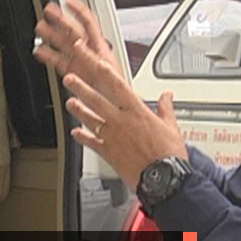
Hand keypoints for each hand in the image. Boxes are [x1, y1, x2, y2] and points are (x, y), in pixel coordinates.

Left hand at [32, 0, 188, 186]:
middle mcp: (121, 122)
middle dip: (81, 87)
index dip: (103, 70)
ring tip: (69, 102)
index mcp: (137, 112)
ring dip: (78, 110)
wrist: (164, 180)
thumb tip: (168, 95)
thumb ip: (166, 108)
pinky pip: (93, 143)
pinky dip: (83, 137)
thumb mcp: (172, 126)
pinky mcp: (108, 153)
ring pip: (91, 119)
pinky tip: (75, 133)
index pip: (117, 85)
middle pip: (97, 100)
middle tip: (69, 78)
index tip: (93, 60)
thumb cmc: (169, 155)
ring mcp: (113, 137)